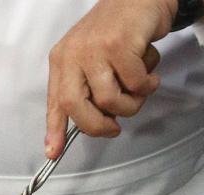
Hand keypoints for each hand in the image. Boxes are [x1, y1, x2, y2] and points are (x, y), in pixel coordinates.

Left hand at [45, 0, 175, 157]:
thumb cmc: (118, 33)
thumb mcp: (91, 60)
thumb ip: (85, 91)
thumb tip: (79, 129)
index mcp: (63, 61)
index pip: (55, 101)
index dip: (54, 130)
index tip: (53, 152)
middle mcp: (73, 54)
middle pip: (76, 107)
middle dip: (99, 126)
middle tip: (115, 126)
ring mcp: (95, 49)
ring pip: (110, 100)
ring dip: (131, 103)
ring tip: (139, 87)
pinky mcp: (120, 45)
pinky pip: (135, 84)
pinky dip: (148, 84)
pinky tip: (150, 73)